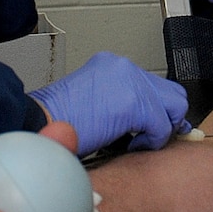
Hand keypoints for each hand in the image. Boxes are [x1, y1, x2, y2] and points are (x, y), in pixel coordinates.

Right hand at [32, 50, 187, 154]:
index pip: (155, 85)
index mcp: (114, 65)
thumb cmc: (58, 121)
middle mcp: (125, 67)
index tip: (156, 127)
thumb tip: (150, 123)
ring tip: (137, 142)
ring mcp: (131, 82)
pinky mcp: (134, 103)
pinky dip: (152, 141)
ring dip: (160, 129)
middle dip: (168, 117)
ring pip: (173, 107)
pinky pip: (161, 126)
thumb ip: (123, 105)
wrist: (39, 123)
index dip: (160, 109)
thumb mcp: (95, 103)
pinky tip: (130, 146)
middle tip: (153, 137)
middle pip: (172, 92)